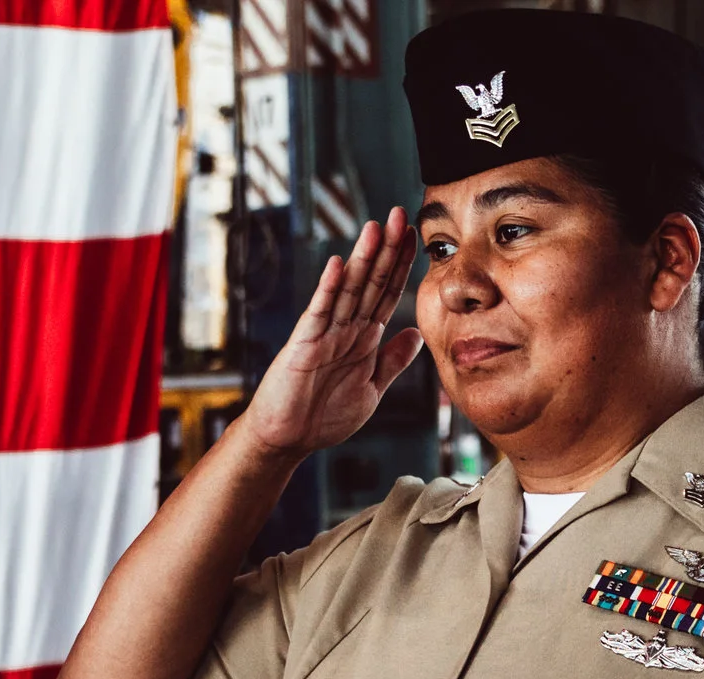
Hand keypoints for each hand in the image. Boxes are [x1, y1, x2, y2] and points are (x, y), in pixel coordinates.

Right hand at [231, 208, 425, 461]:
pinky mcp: (304, 345)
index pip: (387, 294)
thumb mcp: (371, 390)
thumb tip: (416, 333)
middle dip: (387, 250)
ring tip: (375, 227)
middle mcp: (346, 329)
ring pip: (349, 290)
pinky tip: (339, 264)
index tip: (416, 237)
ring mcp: (324, 334)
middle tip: (400, 214)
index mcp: (364, 338)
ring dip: (362, 259)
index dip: (402, 266)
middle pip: (371, 282)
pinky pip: (320, 313)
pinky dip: (330, 289)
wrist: (287, 439)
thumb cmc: (323, 417)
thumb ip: (392, 361)